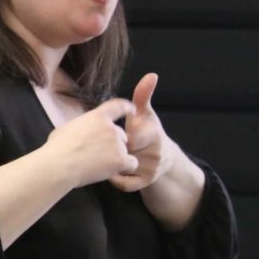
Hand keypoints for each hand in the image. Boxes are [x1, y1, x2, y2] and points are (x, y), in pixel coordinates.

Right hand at [44, 97, 138, 188]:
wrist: (59, 165)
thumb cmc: (56, 148)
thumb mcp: (67, 128)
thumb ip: (82, 127)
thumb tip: (82, 131)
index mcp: (97, 117)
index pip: (118, 106)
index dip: (127, 108)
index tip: (132, 111)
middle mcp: (111, 128)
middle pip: (121, 135)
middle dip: (113, 143)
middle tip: (98, 154)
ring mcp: (117, 144)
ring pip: (124, 150)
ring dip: (116, 157)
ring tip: (98, 165)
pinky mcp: (121, 160)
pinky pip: (131, 163)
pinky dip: (124, 167)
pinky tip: (112, 171)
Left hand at [109, 73, 176, 192]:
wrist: (162, 157)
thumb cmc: (148, 131)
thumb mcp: (146, 114)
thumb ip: (144, 95)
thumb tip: (151, 75)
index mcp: (154, 133)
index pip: (135, 133)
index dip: (119, 135)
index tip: (111, 133)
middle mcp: (156, 151)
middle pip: (125, 151)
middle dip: (110, 150)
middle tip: (96, 147)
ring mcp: (152, 168)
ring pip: (123, 168)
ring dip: (107, 165)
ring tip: (98, 159)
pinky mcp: (146, 182)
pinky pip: (125, 184)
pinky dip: (115, 179)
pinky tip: (109, 173)